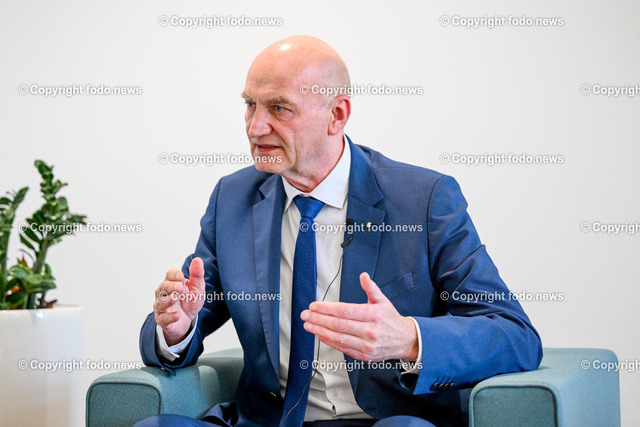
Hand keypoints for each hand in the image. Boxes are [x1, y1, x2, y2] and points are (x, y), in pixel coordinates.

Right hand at [154, 257, 205, 345]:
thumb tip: (197, 260)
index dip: (174, 275)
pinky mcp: (163, 320)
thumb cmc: (190, 301)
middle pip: (163, 287)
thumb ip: (197, 274)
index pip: (169, 275)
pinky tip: (177, 315)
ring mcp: (162, 307)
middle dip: (170, 286)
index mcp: (172, 283)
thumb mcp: (197, 287)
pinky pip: (163, 319)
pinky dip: (169, 317)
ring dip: (168, 300)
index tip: (181, 276)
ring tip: (175, 298)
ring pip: (160, 303)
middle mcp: (164, 294)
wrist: (188, 320)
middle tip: (180, 287)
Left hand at [301, 272, 417, 360]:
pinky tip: (320, 334)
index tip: (314, 306)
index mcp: (374, 315)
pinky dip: (329, 341)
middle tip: (306, 315)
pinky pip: (343, 348)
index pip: (345, 311)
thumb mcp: (383, 301)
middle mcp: (370, 331)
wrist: (405, 341)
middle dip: (319, 319)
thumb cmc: (391, 320)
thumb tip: (363, 276)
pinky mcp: (364, 355)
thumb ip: (371, 288)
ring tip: (308, 325)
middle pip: (339, 325)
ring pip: (339, 338)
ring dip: (320, 331)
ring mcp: (367, 345)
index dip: (327, 308)